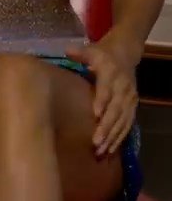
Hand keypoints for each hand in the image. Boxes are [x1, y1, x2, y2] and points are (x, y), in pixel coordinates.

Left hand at [67, 42, 138, 156]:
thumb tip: (67, 51)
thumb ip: (80, 53)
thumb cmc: (101, 54)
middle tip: (95, 141)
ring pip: (122, 120)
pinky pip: (127, 125)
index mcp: (111, 73)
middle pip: (115, 109)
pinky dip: (119, 137)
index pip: (106, 89)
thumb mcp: (91, 50)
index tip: (95, 114)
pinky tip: (110, 149)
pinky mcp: (133, 107)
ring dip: (112, 136)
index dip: (102, 101)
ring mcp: (130, 99)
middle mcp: (123, 88)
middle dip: (106, 126)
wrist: (125, 54)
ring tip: (101, 150)